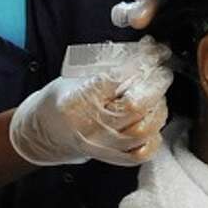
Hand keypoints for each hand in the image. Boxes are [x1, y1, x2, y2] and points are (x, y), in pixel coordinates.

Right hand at [8, 39, 173, 166]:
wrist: (45, 132)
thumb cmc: (63, 98)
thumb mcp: (77, 73)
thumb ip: (109, 64)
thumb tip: (145, 49)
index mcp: (77, 100)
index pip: (115, 79)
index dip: (140, 63)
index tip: (155, 52)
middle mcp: (90, 126)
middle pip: (135, 106)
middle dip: (156, 84)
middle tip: (161, 72)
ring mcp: (102, 146)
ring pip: (143, 129)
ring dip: (158, 107)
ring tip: (157, 94)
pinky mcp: (111, 158)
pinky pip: (142, 152)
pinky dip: (154, 135)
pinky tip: (152, 120)